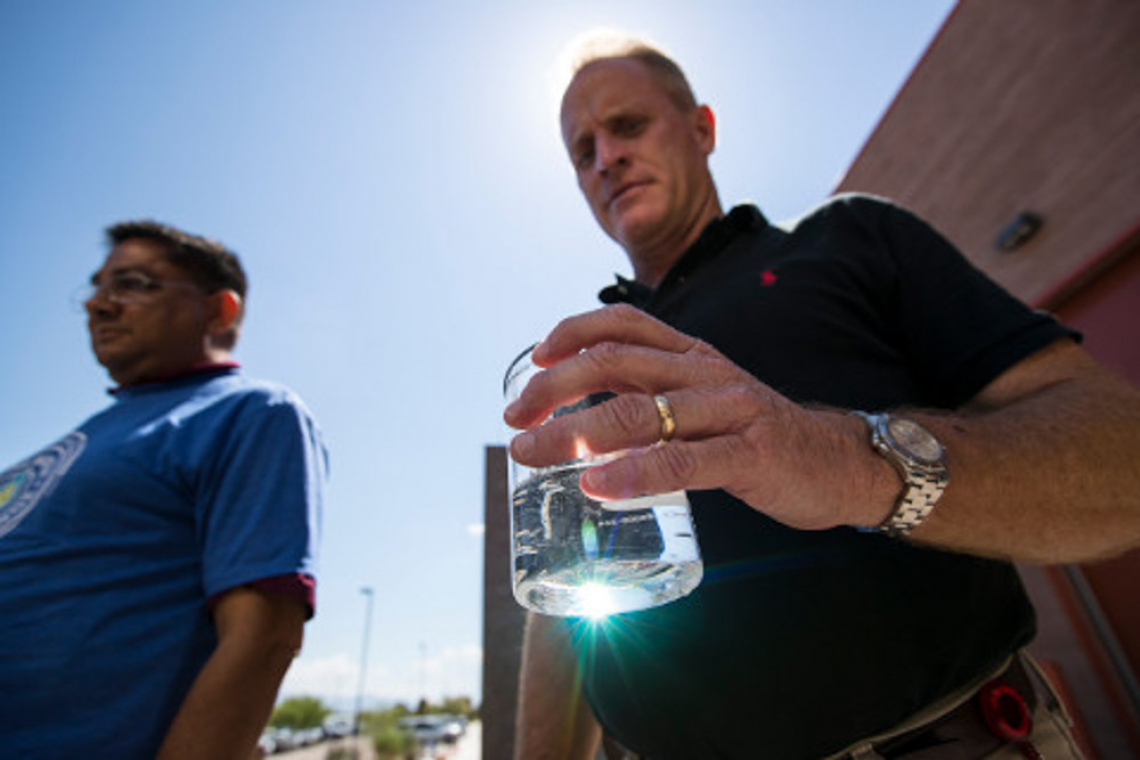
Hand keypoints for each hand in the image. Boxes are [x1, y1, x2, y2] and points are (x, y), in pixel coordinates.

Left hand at [503, 304, 888, 530]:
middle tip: (515, 420)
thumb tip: (578, 419)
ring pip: (640, 411)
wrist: (839, 461)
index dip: (571, 333)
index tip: (533, 359)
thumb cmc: (755, 435)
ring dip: (575, 434)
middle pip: (615, 362)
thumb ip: (652, 399)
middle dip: (554, 388)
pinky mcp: (750, 454)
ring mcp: (730, 410)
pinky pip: (683, 462)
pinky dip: (634, 473)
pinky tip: (598, 486)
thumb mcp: (702, 401)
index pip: (624, 323)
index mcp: (691, 355)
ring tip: (533, 454)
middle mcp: (705, 372)